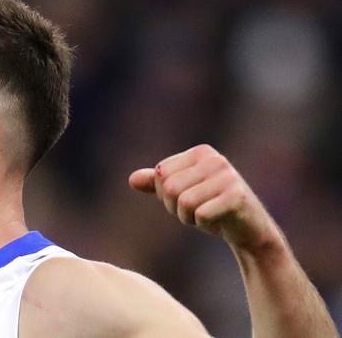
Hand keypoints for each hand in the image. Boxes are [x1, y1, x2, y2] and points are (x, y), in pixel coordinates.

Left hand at [129, 144, 282, 251]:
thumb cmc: (212, 208)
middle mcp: (215, 159)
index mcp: (200, 153)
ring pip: (183, 202)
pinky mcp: (237, 197)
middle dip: (176, 207)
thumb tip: (132, 180)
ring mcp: (228, 177)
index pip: (160, 173)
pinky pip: (200, 215)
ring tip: (206, 214)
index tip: (187, 199)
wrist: (250, 230)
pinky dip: (203, 223)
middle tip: (197, 210)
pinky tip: (219, 220)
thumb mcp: (181, 194)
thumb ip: (157, 184)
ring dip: (188, 217)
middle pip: (169, 188)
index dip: (166, 194)